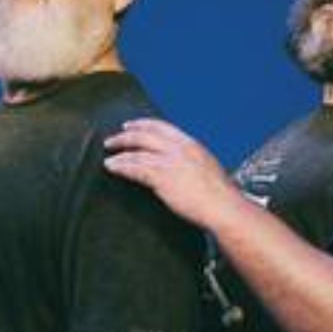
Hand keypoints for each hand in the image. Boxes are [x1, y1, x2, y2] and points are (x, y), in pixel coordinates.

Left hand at [104, 118, 240, 230]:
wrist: (223, 207)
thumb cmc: (219, 196)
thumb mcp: (206, 170)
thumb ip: (191, 164)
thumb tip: (181, 168)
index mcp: (191, 145)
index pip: (162, 127)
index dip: (143, 124)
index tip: (131, 125)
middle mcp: (179, 148)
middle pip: (145, 135)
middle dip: (126, 136)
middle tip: (113, 140)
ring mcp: (170, 161)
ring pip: (137, 151)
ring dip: (120, 152)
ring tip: (109, 157)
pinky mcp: (162, 176)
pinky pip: (135, 168)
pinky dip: (120, 166)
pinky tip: (112, 167)